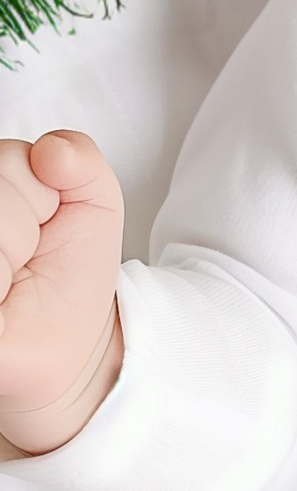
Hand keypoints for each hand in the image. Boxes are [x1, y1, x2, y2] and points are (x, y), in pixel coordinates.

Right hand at [0, 131, 124, 455]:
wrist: (68, 339)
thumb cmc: (70, 268)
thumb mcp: (94, 202)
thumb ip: (80, 160)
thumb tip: (51, 151)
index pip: (9, 157)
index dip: (40, 192)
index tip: (41, 224)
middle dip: (28, 217)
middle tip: (28, 252)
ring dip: (14, 244)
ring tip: (13, 269)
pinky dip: (1, 269)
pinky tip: (2, 287)